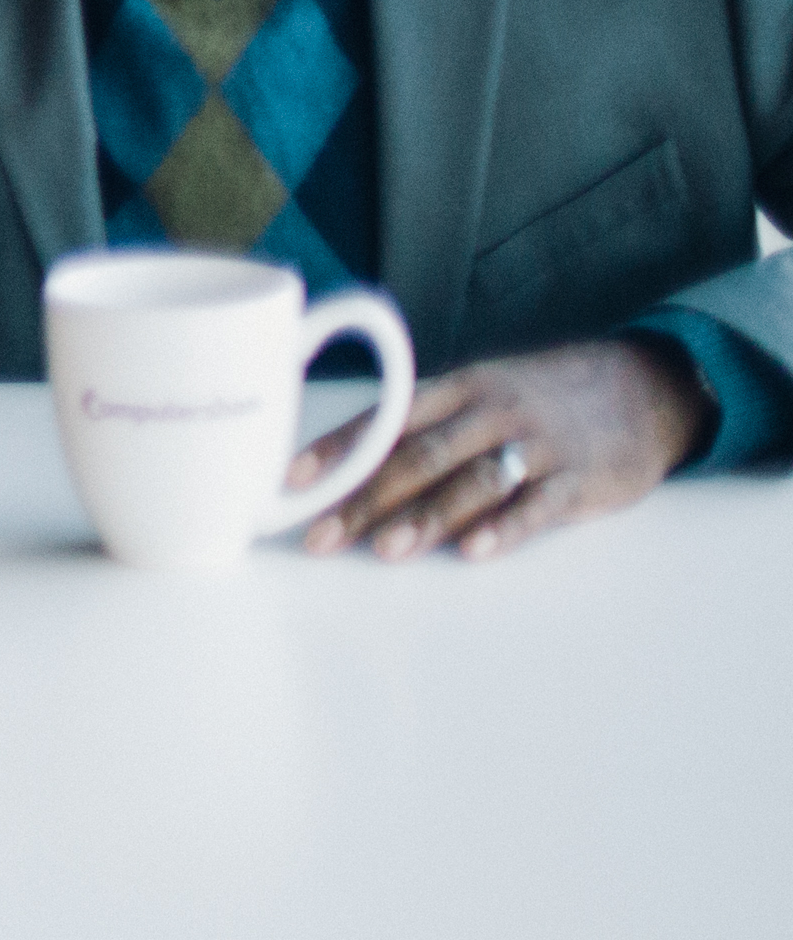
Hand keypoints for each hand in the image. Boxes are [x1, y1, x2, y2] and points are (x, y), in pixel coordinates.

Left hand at [293, 339, 711, 560]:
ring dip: (427, 517)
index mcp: (460, 388)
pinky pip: (537, 504)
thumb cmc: (543, 400)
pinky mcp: (580, 477)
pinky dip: (504, 528)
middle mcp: (492, 412)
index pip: (385, 419)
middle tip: (322, 537)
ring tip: (386, 549)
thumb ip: (427, 426)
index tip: (291, 483)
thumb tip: (352, 471)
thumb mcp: (484, 393)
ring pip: (472, 480)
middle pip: (419, 456)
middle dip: (365, 499)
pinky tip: (473, 552)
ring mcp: (537, 443)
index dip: (336, 451)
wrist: (648, 387)